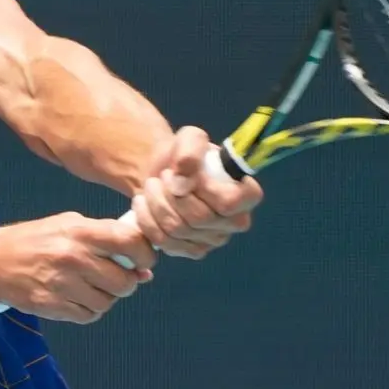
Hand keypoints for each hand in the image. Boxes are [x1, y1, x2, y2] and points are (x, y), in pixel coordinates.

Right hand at [0, 212, 155, 323]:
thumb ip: (107, 240)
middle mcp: (74, 257)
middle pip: (125, 281)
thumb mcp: (70, 225)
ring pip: (107, 302)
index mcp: (81, 231)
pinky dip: (88, 310)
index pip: (131, 242)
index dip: (146, 254)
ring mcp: (62, 284)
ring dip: (106, 297)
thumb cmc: (38, 239)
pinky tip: (76, 297)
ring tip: (91, 286)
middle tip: (116, 277)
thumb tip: (144, 270)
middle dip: (127, 282)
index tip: (144, 260)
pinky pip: (88, 316)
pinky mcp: (52, 305)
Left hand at [129, 126, 263, 259]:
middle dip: (172, 194)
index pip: (230, 203)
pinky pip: (164, 241)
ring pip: (178, 229)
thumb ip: (190, 150)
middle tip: (163, 176)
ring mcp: (214, 240)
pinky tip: (143, 202)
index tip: (187, 172)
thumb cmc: (185, 155)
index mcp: (246, 195)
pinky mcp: (191, 250)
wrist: (164, 173)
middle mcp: (236, 222)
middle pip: (199, 218)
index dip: (203, 189)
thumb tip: (182, 182)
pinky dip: (147, 219)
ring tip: (151, 185)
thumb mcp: (190, 138)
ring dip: (156, 203)